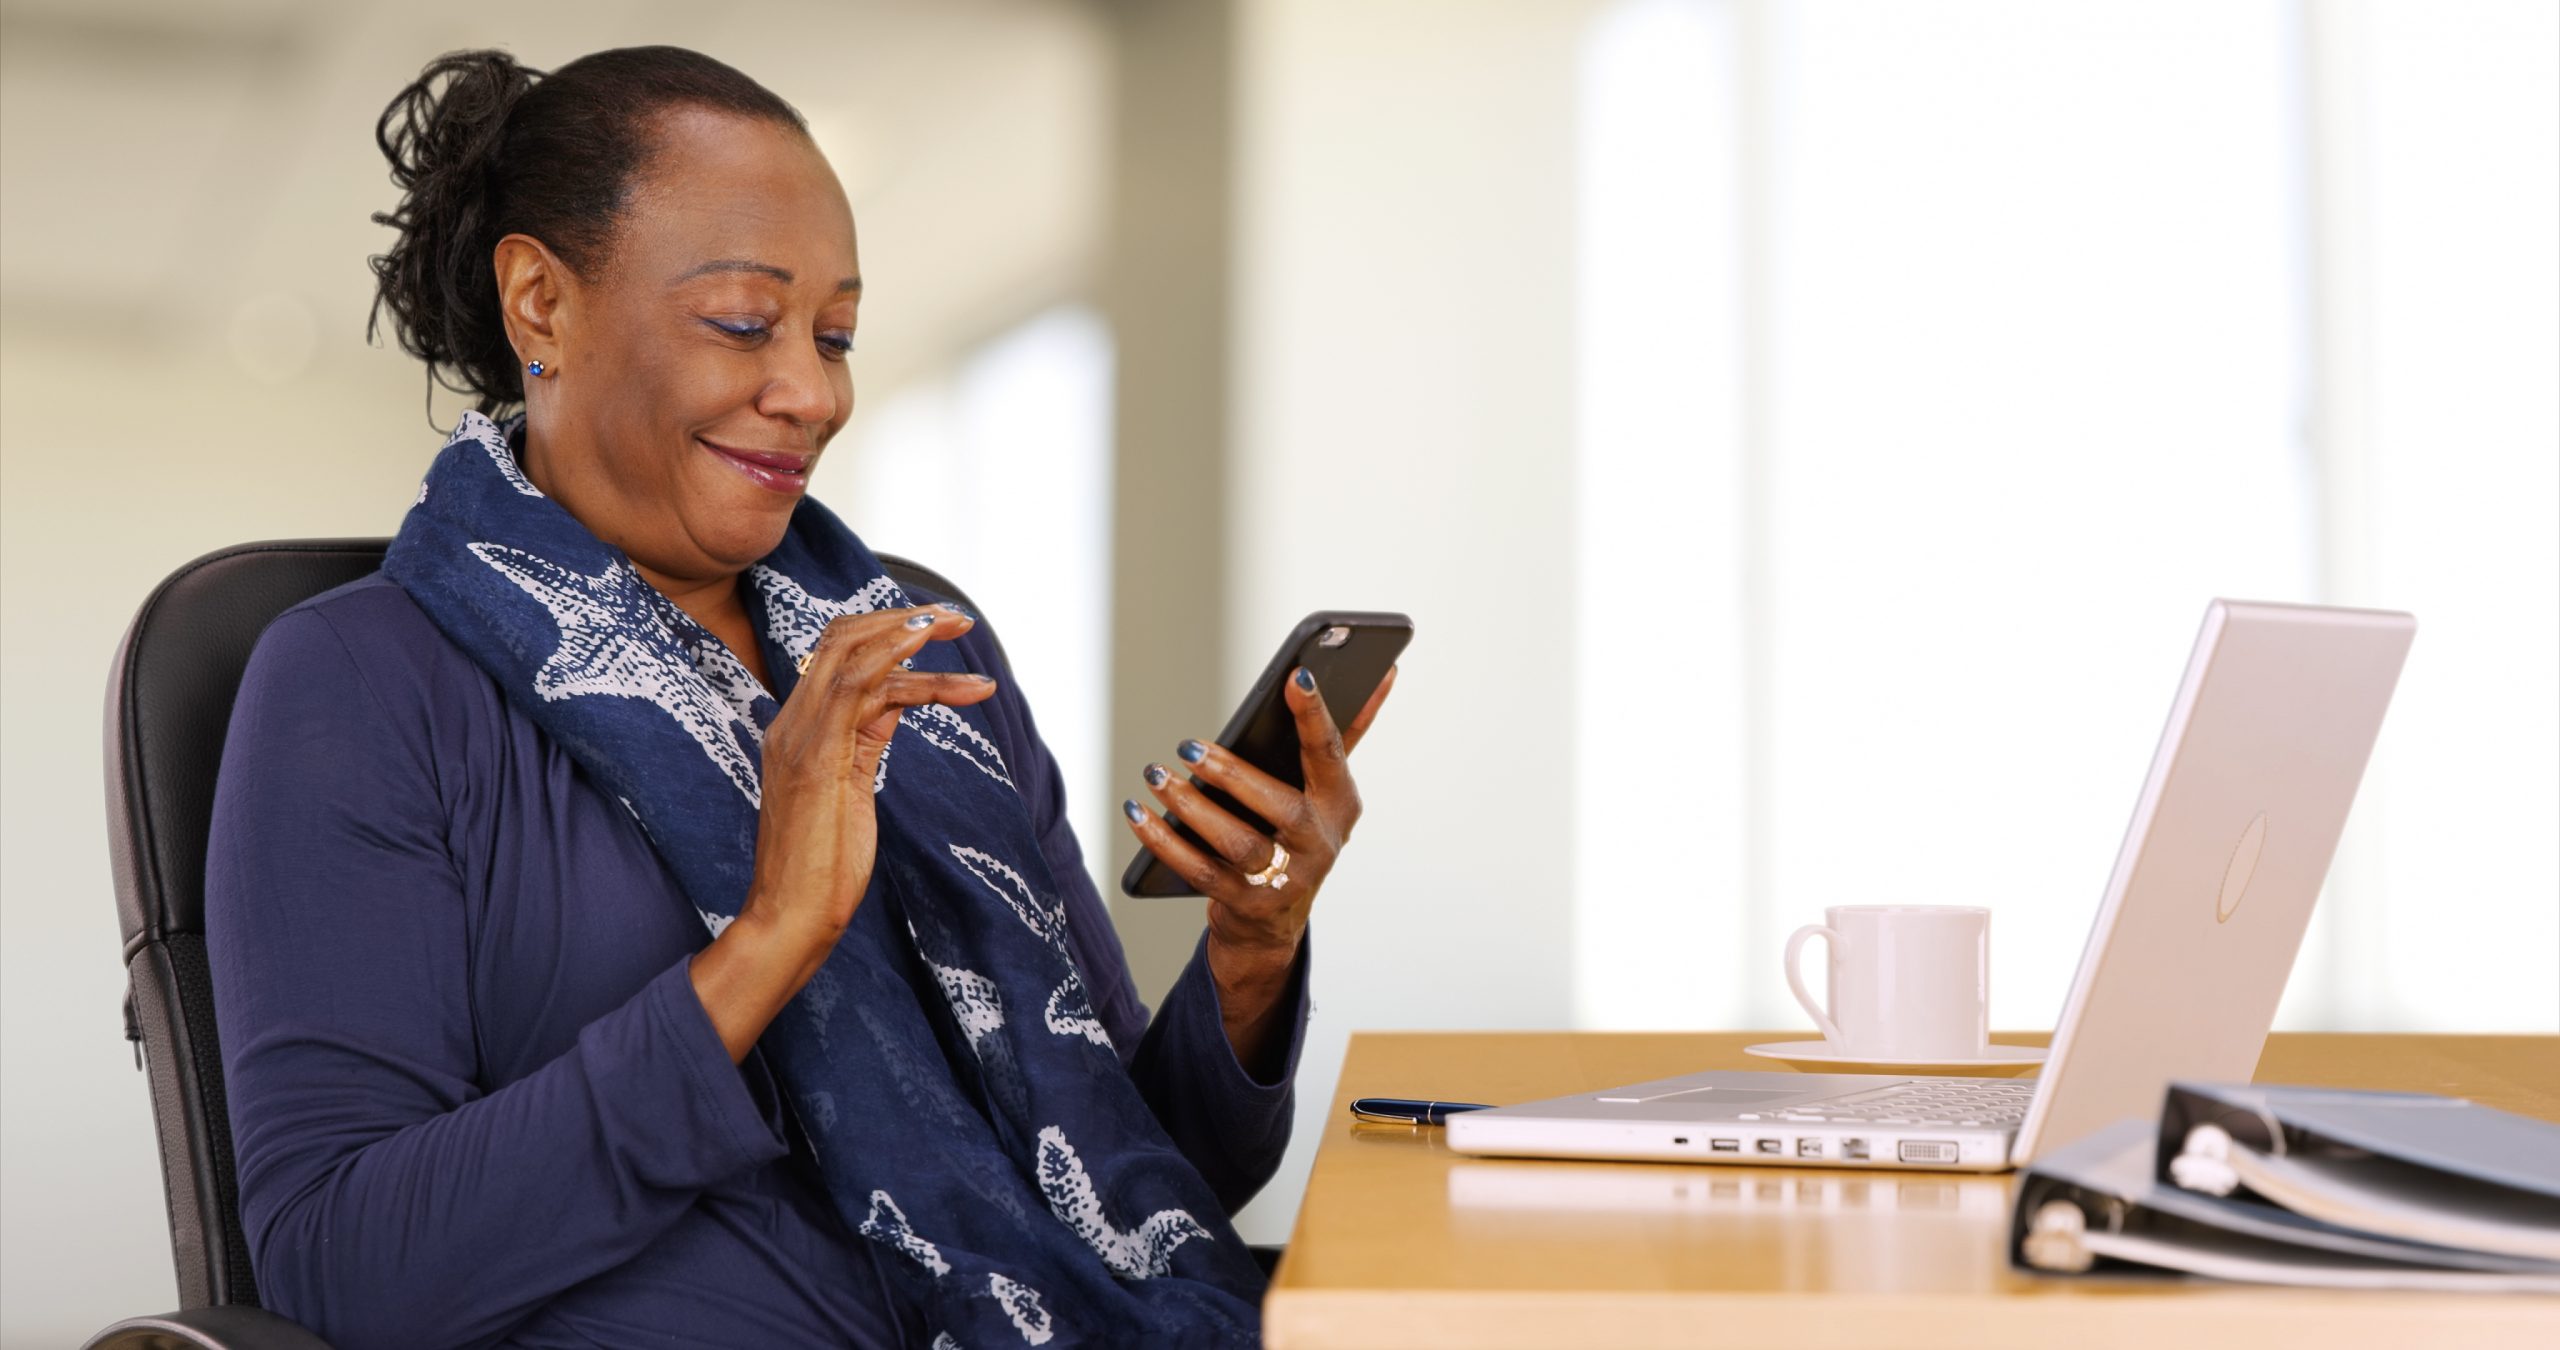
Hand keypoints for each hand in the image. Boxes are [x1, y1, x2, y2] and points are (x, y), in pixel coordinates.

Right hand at [690, 603, 993, 1060]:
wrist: (789, 917)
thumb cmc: (821, 867)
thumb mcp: (849, 788)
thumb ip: (864, 739)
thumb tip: (896, 701)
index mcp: (795, 728)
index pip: (832, 652)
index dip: (884, 629)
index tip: (933, 627)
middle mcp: (791, 723)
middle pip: (840, 637)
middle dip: (903, 617)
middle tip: (956, 618)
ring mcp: (800, 737)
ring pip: (855, 654)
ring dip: (913, 632)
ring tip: (960, 627)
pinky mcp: (820, 758)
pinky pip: (863, 689)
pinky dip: (908, 669)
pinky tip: (945, 665)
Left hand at [1122, 664, 1396, 1070]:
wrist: (1274, 921)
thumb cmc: (1297, 833)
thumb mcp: (1326, 787)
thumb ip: (1349, 729)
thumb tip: (1384, 672)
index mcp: (1340, 804)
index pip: (1330, 753)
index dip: (1316, 715)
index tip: (1297, 675)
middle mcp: (1320, 844)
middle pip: (1281, 807)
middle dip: (1233, 774)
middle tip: (1188, 746)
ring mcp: (1285, 880)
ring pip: (1239, 843)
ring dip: (1192, 808)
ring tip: (1158, 775)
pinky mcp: (1246, 904)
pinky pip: (1201, 872)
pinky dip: (1165, 842)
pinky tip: (1139, 812)